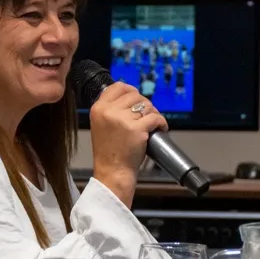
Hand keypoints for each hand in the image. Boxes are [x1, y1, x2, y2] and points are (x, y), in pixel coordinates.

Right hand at [89, 82, 168, 203]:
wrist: (112, 172)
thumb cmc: (109, 153)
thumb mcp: (100, 126)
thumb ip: (111, 110)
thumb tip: (130, 96)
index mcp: (98, 109)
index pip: (118, 86)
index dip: (130, 90)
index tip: (137, 97)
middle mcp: (109, 111)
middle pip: (135, 95)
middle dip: (144, 104)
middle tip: (146, 116)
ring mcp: (123, 119)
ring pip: (147, 105)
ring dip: (153, 113)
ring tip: (152, 125)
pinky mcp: (137, 129)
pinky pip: (156, 118)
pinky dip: (161, 123)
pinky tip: (160, 129)